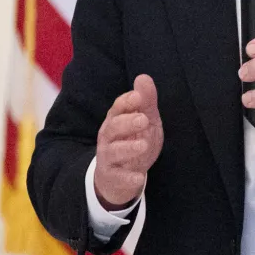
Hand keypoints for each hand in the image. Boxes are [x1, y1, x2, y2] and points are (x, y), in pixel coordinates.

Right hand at [95, 75, 162, 208]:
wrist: (121, 177)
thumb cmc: (133, 141)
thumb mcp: (145, 121)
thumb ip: (146, 101)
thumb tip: (143, 77)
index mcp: (116, 120)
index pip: (117, 108)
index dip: (126, 102)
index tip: (138, 97)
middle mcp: (108, 138)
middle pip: (113, 128)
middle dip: (127, 122)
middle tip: (143, 119)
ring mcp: (109, 158)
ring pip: (113, 152)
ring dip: (128, 148)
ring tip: (143, 145)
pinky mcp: (113, 177)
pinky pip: (119, 177)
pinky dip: (128, 178)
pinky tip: (139, 177)